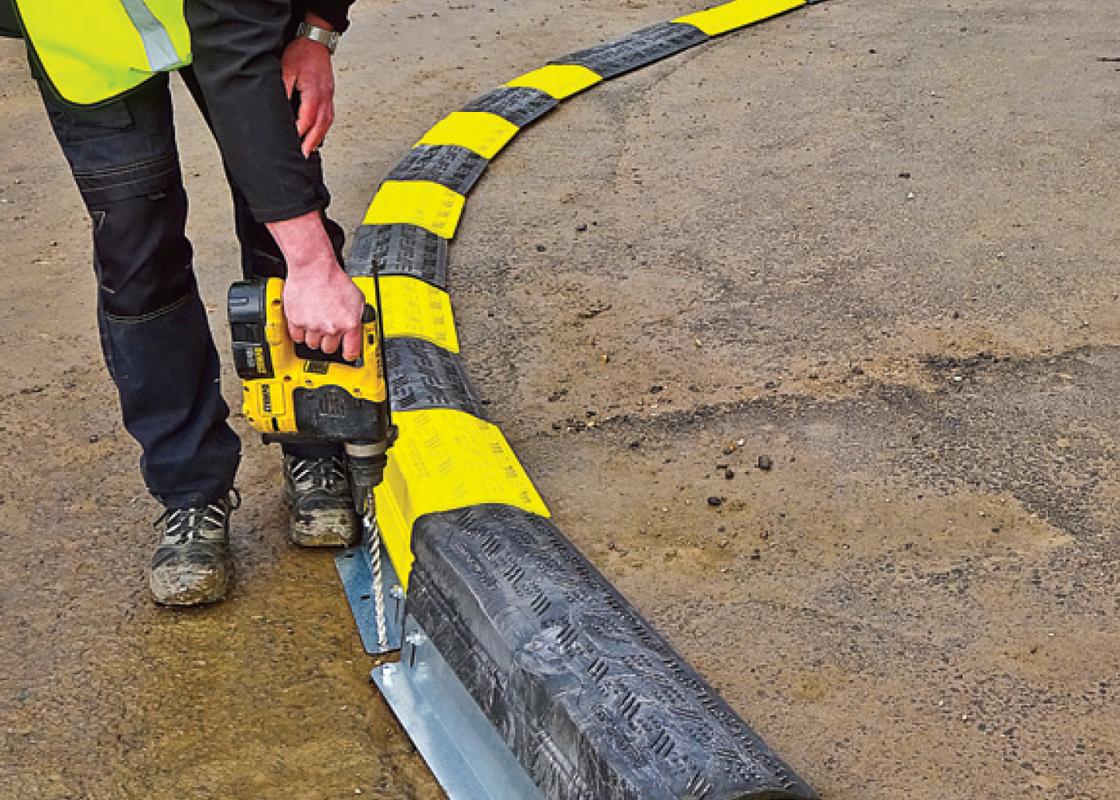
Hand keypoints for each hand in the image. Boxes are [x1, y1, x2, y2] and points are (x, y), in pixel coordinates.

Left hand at [281, 33, 334, 156]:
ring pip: (325, 125)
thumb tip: (279, 107)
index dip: (300, 134)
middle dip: (310, 144)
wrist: (316, 41)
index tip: (293, 145)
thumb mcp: (286, 69)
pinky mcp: (328, 96)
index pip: (307, 120)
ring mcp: (329, 98)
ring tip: (309, 151)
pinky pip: (328, 118)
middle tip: (302, 157)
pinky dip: (322, 129)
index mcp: (314, 94)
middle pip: (319, 128)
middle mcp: (324, 99)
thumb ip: (283, 88)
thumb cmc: (303, 53)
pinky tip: (316, 134)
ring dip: (317, 139)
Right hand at [282, 262, 364, 360]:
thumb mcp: (358, 299)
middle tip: (329, 330)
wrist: (314, 268)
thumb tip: (359, 330)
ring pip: (313, 344)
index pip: (351, 352)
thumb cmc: (335, 280)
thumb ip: (358, 317)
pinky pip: (297, 337)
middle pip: (329, 349)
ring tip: (317, 322)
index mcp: (349, 324)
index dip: (350, 355)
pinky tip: (305, 322)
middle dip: (330, 341)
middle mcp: (331, 327)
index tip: (348, 355)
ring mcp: (313, 326)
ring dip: (315, 336)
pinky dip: (300, 332)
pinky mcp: (296, 321)